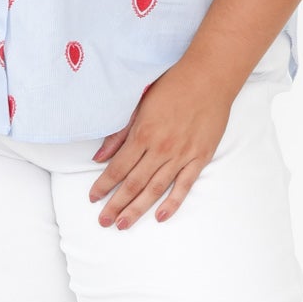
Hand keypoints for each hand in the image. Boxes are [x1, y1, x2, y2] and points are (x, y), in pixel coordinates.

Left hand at [88, 63, 234, 230]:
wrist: (209, 76)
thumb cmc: (172, 85)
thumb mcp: (139, 104)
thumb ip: (119, 133)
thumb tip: (99, 157)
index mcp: (143, 133)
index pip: (117, 167)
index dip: (103, 186)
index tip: (93, 198)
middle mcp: (161, 148)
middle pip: (133, 183)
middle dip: (116, 205)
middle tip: (104, 222)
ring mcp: (182, 154)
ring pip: (155, 189)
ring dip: (138, 209)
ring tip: (123, 224)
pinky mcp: (200, 157)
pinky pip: (184, 185)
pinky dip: (172, 202)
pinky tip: (160, 216)